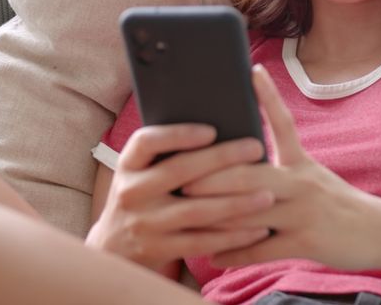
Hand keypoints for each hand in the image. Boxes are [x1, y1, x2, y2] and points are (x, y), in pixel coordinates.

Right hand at [85, 123, 274, 273]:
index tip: (211, 130)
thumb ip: (168, 155)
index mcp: (128, 165)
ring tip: (267, 195)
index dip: (178, 134)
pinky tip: (257, 229)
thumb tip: (221, 132)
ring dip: (235, 203)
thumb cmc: (143, 198)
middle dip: (221, 158)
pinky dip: (231, 236)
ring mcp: (144, 224)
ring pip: (196, 210)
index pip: (146, 142)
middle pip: (179, 171)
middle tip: (257, 147)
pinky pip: (201, 242)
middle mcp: (131, 192)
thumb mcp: (142, 173)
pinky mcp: (158, 250)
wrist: (114, 249)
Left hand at [182, 65, 380, 273]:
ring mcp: (303, 212)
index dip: (268, 96)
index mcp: (301, 162)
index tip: (252, 70)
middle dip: (212, 176)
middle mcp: (301, 182)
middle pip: (251, 172)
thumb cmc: (338, 204)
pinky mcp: (305, 241)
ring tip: (185, 216)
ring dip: (215, 217)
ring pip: (250, 211)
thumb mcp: (313, 177)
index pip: (283, 122)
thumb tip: (242, 161)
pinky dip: (236, 253)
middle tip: (181, 175)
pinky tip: (214, 257)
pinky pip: (262, 248)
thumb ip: (282, 169)